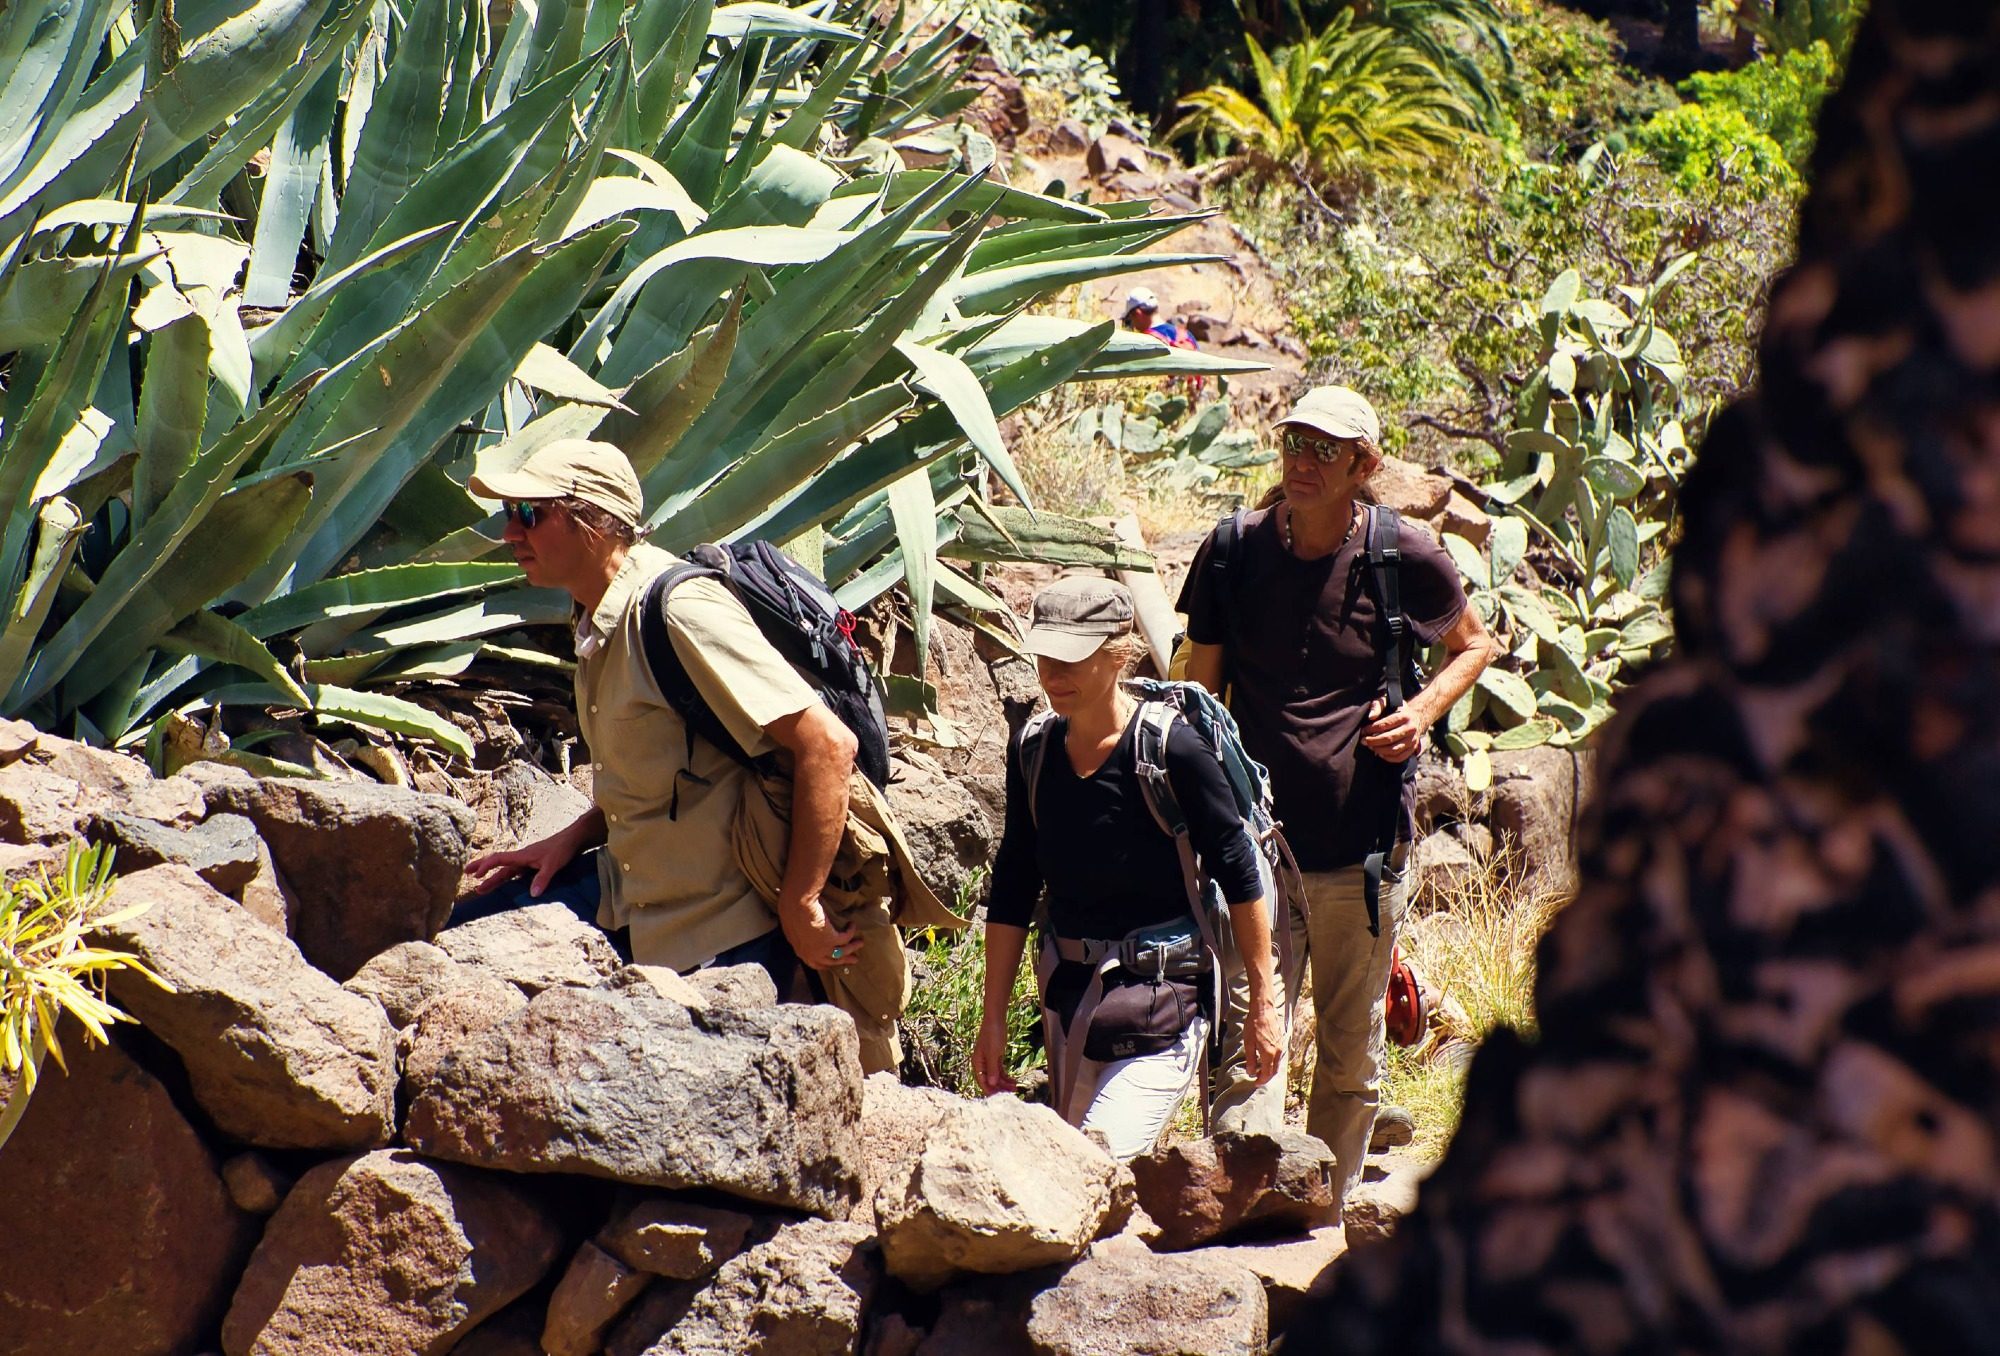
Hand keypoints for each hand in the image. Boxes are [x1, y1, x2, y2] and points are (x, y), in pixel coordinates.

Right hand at [465, 828, 582, 895]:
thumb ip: (542, 879)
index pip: (499, 859)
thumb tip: (532, 894)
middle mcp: (521, 857)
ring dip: (493, 877)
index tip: (475, 875)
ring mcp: (527, 860)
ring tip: (480, 887)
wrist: (573, 839)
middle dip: (482, 869)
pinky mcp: (533, 864)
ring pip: (506, 870)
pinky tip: (504, 884)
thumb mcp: (553, 865)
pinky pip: (515, 872)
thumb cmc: (562, 849)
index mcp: (522, 855)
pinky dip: (506, 878)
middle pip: (498, 864)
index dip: (486, 866)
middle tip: (466, 874)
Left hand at [780, 894, 860, 971]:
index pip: (816, 964)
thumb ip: (801, 936)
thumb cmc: (791, 912)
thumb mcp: (793, 929)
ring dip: (853, 947)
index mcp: (802, 952)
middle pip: (833, 962)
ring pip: (842, 952)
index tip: (834, 963)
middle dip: (845, 960)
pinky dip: (851, 931)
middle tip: (854, 959)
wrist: (796, 906)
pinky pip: (846, 938)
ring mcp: (823, 949)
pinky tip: (852, 925)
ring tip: (861, 943)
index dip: (826, 964)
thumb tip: (806, 934)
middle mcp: (813, 954)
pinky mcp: (832, 939)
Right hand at [973, 1014, 1016, 1095]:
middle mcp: (982, 1064)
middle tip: (1011, 1093)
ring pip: (996, 1077)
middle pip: (990, 1081)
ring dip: (1005, 1083)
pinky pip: (1000, 1071)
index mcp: (977, 1063)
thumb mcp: (993, 1053)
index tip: (1000, 1096)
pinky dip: (1006, 1076)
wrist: (996, 1020)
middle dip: (1000, 1087)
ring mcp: (989, 1061)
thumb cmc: (993, 1035)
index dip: (990, 1090)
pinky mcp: (996, 1058)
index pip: (982, 1081)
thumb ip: (992, 1069)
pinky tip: (1014, 1081)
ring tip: (1015, 1088)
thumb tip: (992, 1084)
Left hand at [1242, 991, 1284, 1085]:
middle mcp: (1277, 1052)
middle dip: (1266, 1077)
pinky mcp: (1281, 1041)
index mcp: (1269, 1054)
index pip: (1267, 1073)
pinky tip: (1265, 1059)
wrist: (1263, 1011)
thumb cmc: (1253, 1026)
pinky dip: (1273, 1062)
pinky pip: (1279, 1057)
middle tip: (1258, 1079)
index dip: (1261, 1080)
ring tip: (1260, 1070)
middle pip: (1274, 1070)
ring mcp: (1281, 1046)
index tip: (1255, 1083)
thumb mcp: (1248, 1044)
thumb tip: (1251, 1073)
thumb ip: (1251, 1060)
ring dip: (1270, 1070)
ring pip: (1277, 1064)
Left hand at [1361, 696, 1427, 763]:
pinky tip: (1379, 753)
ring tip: (1370, 746)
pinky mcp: (1413, 748)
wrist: (1416, 716)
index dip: (1371, 729)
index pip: (1385, 725)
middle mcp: (1411, 728)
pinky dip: (1387, 758)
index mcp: (1405, 716)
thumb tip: (1370, 717)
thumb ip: (1377, 705)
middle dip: (1373, 741)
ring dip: (1379, 750)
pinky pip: (1399, 758)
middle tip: (1363, 741)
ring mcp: (1413, 740)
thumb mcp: (1387, 701)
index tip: (1363, 731)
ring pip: (1394, 750)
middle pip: (1389, 738)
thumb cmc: (1396, 709)